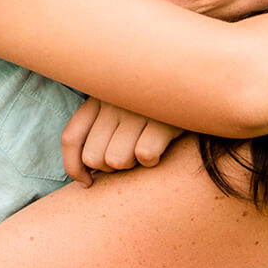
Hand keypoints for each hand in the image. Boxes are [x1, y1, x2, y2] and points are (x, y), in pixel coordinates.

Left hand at [60, 97, 183, 186]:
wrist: (196, 84)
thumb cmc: (154, 107)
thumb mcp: (121, 109)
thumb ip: (100, 133)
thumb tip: (85, 180)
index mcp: (97, 97)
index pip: (71, 138)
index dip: (73, 167)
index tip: (86, 182)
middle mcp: (112, 100)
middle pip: (93, 158)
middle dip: (111, 168)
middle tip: (129, 157)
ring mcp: (136, 108)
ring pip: (116, 160)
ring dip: (133, 165)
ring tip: (146, 148)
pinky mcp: (162, 116)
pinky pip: (145, 156)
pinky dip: (154, 161)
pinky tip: (162, 148)